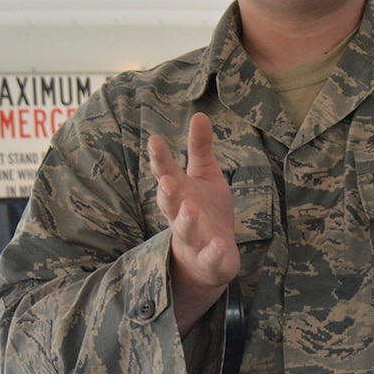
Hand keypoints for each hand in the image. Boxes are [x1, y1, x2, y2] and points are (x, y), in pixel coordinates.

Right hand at [148, 115, 239, 337]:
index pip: (165, 173)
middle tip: (167, 180)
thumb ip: (200, 149)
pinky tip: (219, 244)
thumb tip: (199, 114)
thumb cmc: (206, 210)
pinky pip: (209, 256)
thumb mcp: (205, 175)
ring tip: (189, 208)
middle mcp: (180, 214)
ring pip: (184, 230)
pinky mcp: (209, 259)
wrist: (212, 256)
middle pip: (168, 204)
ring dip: (186, 220)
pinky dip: (212, 251)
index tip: (154, 140)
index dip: (159, 159)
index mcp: (179, 192)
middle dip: (166, 193)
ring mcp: (193, 238)